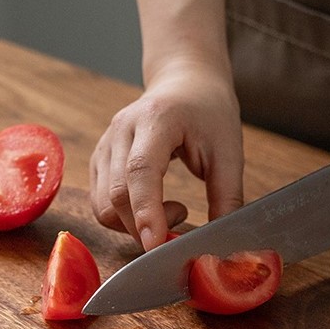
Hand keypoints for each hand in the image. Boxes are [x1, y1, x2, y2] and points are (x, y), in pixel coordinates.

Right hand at [90, 60, 243, 251]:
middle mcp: (122, 129)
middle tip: (181, 226)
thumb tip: (219, 242)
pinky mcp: (100, 159)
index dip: (146, 211)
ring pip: (103, 204)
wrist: (185, 83)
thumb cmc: (209, 114)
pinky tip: (152, 204)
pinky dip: (124, 218)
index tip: (157, 244)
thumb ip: (226, 197)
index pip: (140, 170)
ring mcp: (105, 144)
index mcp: (156, 119)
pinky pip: (100, 203)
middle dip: (144, 227)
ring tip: (169, 209)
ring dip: (133, 225)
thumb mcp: (229, 152)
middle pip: (117, 195)